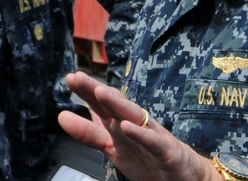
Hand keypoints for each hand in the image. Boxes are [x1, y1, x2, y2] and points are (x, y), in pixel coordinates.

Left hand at [58, 72, 221, 180]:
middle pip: (115, 105)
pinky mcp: (167, 152)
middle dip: (97, 91)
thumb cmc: (146, 158)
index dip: (87, 92)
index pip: (102, 105)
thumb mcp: (112, 146)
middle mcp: (136, 125)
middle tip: (79, 77)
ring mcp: (152, 136)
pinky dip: (141, 134)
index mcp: (121, 124)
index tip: (70, 78)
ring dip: (117, 103)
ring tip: (99, 92)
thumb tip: (62, 116)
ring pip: (134, 116)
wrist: (185, 177)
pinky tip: (126, 126)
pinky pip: (153, 142)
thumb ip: (89, 132)